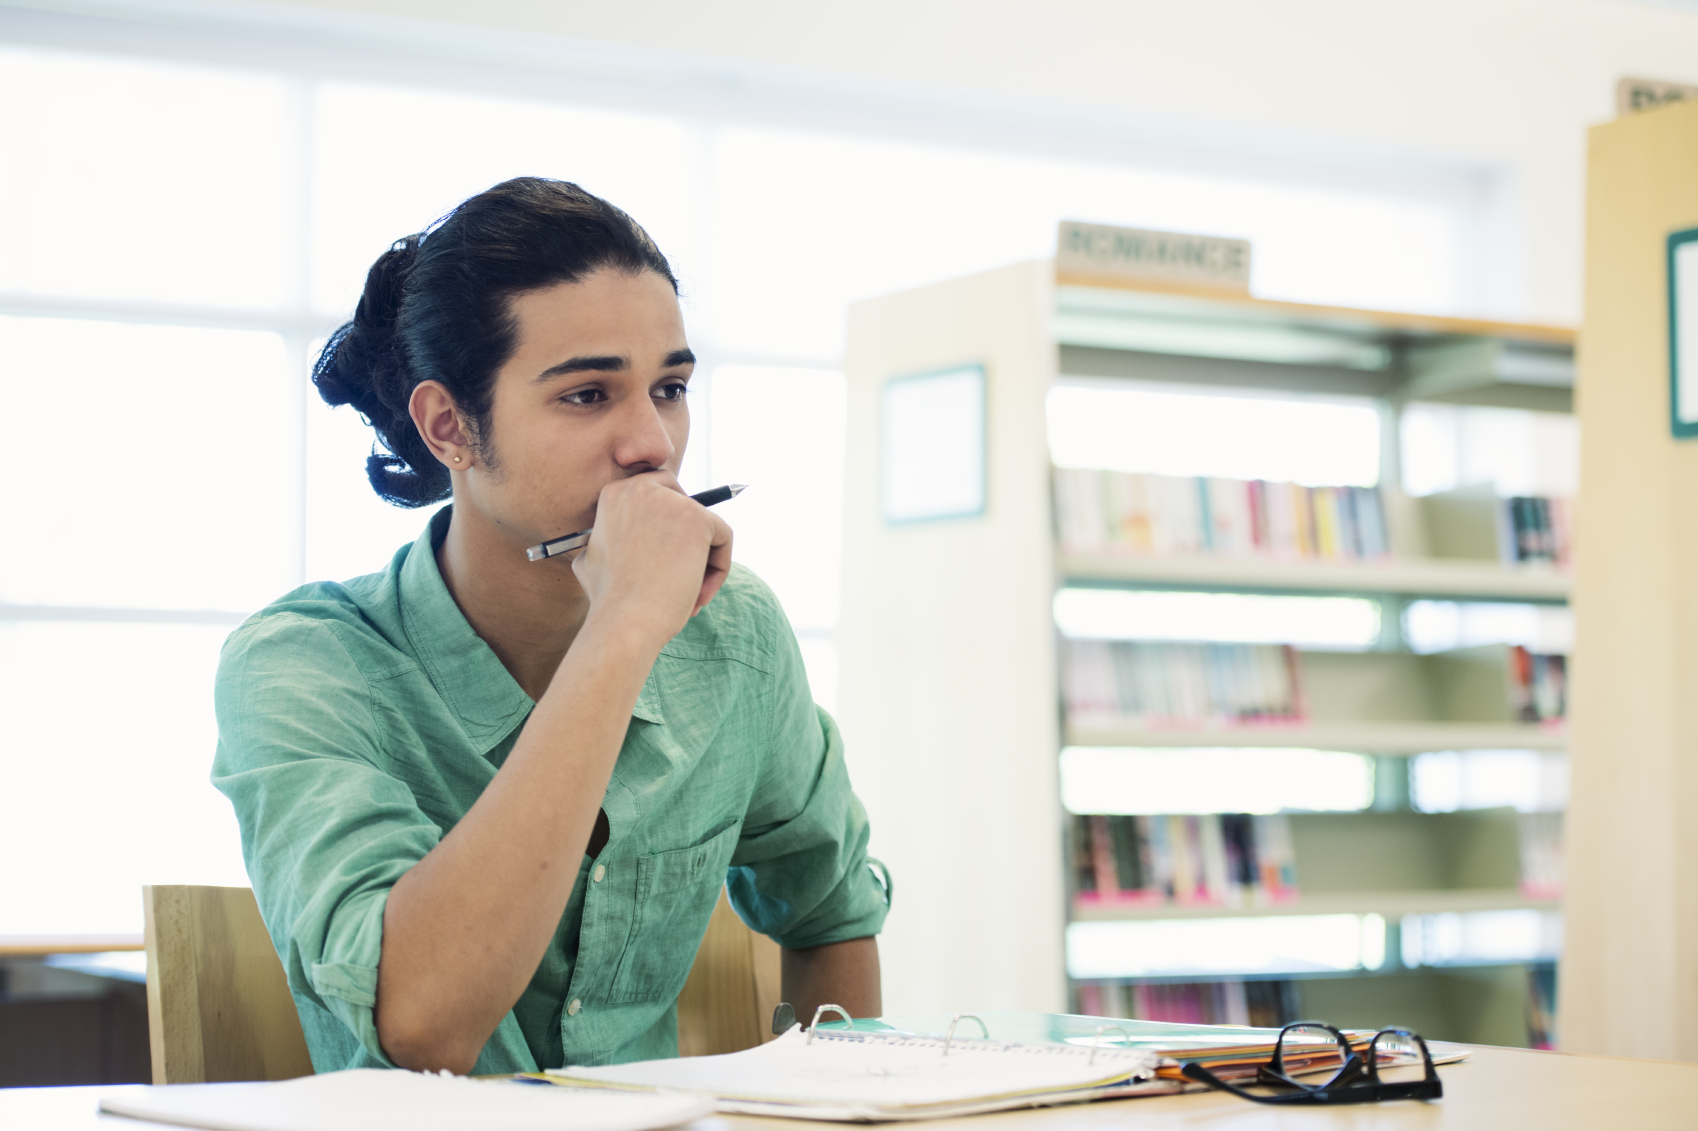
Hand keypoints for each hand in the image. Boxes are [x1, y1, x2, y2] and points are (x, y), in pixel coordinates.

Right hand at [570, 472, 732, 643]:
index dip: (669, 529)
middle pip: (687, 504)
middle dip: (691, 539)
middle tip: (683, 577)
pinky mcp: (698, 518)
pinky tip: (698, 595)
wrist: (624, 624)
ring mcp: (670, 501)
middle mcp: (640, 487)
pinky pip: (723, 538)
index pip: (660, 495)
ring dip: (703, 563)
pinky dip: (719, 569)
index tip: (666, 561)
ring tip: (688, 598)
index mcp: (615, 493)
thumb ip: (608, 539)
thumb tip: (624, 536)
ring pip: (706, 527)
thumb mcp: (591, 561)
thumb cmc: (610, 602)